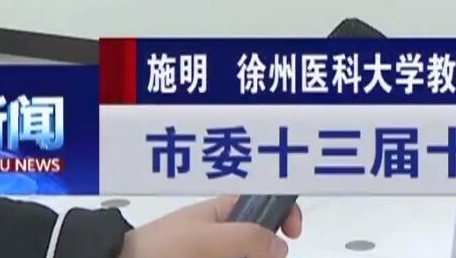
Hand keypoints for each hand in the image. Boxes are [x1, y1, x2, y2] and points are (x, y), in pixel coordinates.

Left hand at [119, 196, 302, 257]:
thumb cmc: (161, 248)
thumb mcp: (206, 238)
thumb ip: (246, 238)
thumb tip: (282, 246)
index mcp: (222, 211)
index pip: (264, 203)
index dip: (283, 212)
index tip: (294, 233)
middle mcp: (219, 233)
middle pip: (258, 241)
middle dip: (266, 252)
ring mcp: (210, 253)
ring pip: (245, 256)